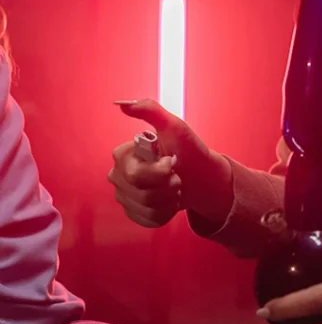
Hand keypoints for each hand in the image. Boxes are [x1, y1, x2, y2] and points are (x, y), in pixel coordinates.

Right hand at [107, 99, 232, 227]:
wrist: (201, 176)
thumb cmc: (188, 149)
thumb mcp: (174, 126)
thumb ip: (150, 110)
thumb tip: (123, 104)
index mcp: (123, 155)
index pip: (133, 173)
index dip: (159, 170)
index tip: (171, 161)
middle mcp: (118, 176)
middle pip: (140, 191)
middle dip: (167, 184)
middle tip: (176, 175)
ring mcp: (124, 196)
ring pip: (145, 206)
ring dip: (169, 197)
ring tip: (175, 186)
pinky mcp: (134, 213)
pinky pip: (148, 219)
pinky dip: (166, 212)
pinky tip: (171, 201)